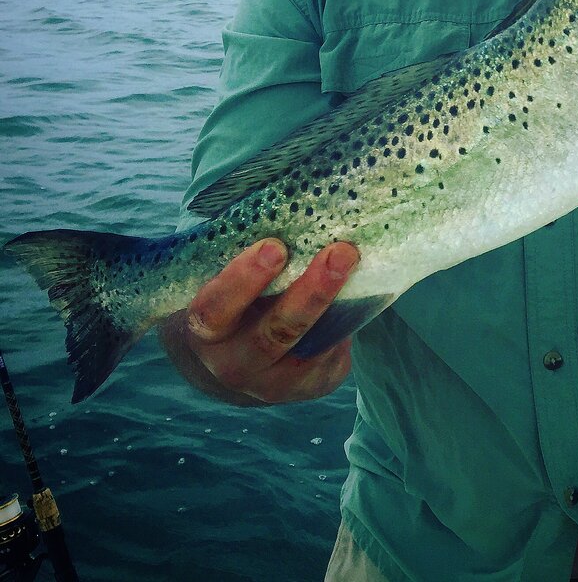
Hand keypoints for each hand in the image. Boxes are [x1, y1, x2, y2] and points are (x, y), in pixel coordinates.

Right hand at [158, 238, 358, 405]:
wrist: (232, 357)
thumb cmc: (233, 298)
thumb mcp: (225, 280)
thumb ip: (249, 254)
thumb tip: (301, 204)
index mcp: (205, 332)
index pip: (215, 309)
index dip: (242, 280)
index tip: (275, 246)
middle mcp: (234, 364)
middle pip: (272, 334)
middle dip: (310, 293)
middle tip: (339, 252)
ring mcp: (272, 383)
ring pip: (308, 348)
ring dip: (339, 304)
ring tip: (356, 263)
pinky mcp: (309, 387)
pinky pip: (332, 356)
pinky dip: (348, 324)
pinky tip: (360, 293)